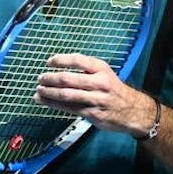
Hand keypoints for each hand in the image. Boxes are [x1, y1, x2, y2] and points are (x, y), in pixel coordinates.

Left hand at [36, 53, 156, 136]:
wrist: (133, 111)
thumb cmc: (114, 91)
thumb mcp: (105, 74)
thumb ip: (86, 71)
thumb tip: (59, 69)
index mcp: (101, 69)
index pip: (78, 60)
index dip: (60, 60)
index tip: (49, 62)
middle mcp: (99, 82)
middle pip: (68, 79)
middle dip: (50, 78)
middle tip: (40, 78)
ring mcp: (96, 99)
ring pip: (66, 95)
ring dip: (49, 93)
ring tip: (39, 91)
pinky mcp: (92, 113)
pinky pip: (69, 108)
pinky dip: (54, 105)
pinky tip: (44, 102)